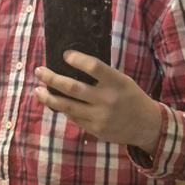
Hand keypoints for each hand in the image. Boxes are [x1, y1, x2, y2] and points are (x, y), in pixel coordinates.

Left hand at [34, 51, 161, 154]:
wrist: (146, 126)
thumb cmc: (132, 99)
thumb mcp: (123, 82)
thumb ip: (102, 77)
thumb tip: (73, 69)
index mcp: (116, 82)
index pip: (93, 66)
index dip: (77, 59)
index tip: (65, 55)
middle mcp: (107, 100)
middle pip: (72, 87)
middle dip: (51, 78)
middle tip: (39, 71)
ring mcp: (100, 117)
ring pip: (67, 106)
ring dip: (49, 97)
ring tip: (38, 90)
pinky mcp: (95, 130)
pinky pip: (74, 118)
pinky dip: (64, 109)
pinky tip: (55, 103)